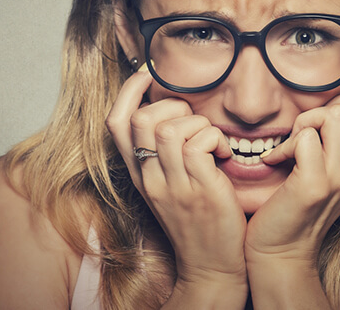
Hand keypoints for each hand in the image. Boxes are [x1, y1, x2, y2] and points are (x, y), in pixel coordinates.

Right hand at [105, 68, 247, 303]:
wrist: (212, 267)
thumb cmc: (198, 220)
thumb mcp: (169, 187)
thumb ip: (164, 154)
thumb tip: (172, 113)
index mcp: (140, 175)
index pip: (115, 123)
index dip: (129, 91)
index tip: (149, 73)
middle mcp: (150, 179)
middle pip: (142, 119)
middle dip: (172, 105)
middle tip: (194, 120)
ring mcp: (173, 186)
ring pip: (169, 129)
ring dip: (197, 123)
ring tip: (211, 140)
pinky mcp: (200, 191)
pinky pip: (199, 144)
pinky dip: (215, 139)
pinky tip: (224, 154)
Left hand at [245, 55, 339, 266]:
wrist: (281, 250)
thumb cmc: (299, 201)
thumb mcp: (332, 165)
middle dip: (327, 105)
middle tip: (304, 130)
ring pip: (335, 114)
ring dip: (304, 123)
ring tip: (291, 147)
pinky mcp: (315, 185)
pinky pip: (305, 137)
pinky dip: (284, 144)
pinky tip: (275, 162)